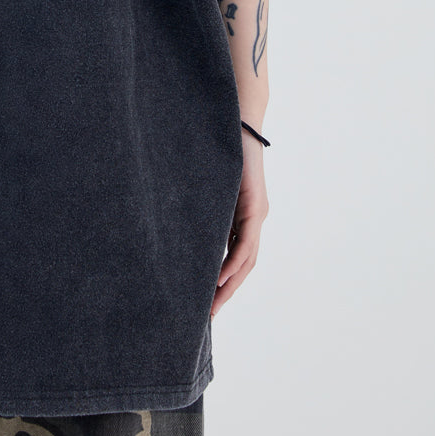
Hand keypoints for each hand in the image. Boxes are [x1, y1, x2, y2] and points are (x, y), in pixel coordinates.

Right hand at [211, 135, 268, 315]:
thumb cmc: (220, 147)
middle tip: (209, 316)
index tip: (206, 302)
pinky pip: (245, 244)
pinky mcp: (254, 206)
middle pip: (244, 266)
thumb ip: (203, 207)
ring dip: (230, 285)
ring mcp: (256, 213)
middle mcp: (253, 219)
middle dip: (227, 292)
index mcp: (242, 216)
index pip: (236, 258)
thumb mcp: (209, 187)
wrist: (237, 120)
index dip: (224, 282)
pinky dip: (233, 263)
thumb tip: (179, 225)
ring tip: (213, 305)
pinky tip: (220, 278)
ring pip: (247, 260)